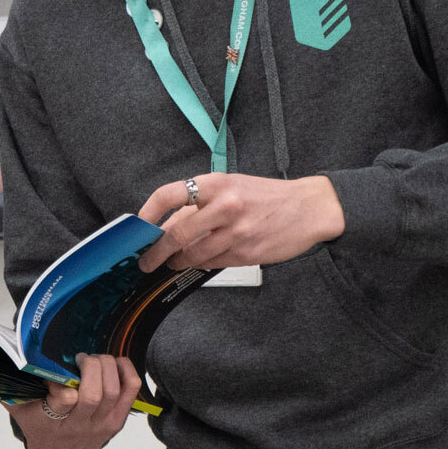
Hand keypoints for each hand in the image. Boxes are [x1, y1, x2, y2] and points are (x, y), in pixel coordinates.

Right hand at [3, 353, 140, 448]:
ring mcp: (103, 424)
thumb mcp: (20, 409)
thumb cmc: (39, 424)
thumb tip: (4, 358)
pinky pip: (131, 391)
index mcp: (54, 423)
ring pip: (114, 391)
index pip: (65, 400)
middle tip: (80, 359)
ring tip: (95, 360)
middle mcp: (81, 426)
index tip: (54, 376)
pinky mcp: (118, 420)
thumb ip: (11, 387)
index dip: (61, 382)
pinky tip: (114, 363)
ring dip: (107, 366)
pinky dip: (126, 371)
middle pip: (94, 394)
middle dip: (90, 366)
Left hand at [137, 173, 343, 271]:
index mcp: (216, 184)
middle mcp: (224, 205)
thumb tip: (166, 225)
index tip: (138, 228)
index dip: (147, 214)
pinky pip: (213, 263)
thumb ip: (200, 204)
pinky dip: (201, 264)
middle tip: (146, 260)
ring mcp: (236, 231)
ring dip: (177, 262)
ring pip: (193, 254)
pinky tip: (198, 262)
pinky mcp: (246, 253)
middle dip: (156, 251)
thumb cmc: (267, 196)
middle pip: (177, 234)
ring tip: (171, 262)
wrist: (309, 209)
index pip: (169, 196)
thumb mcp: (232, 186)